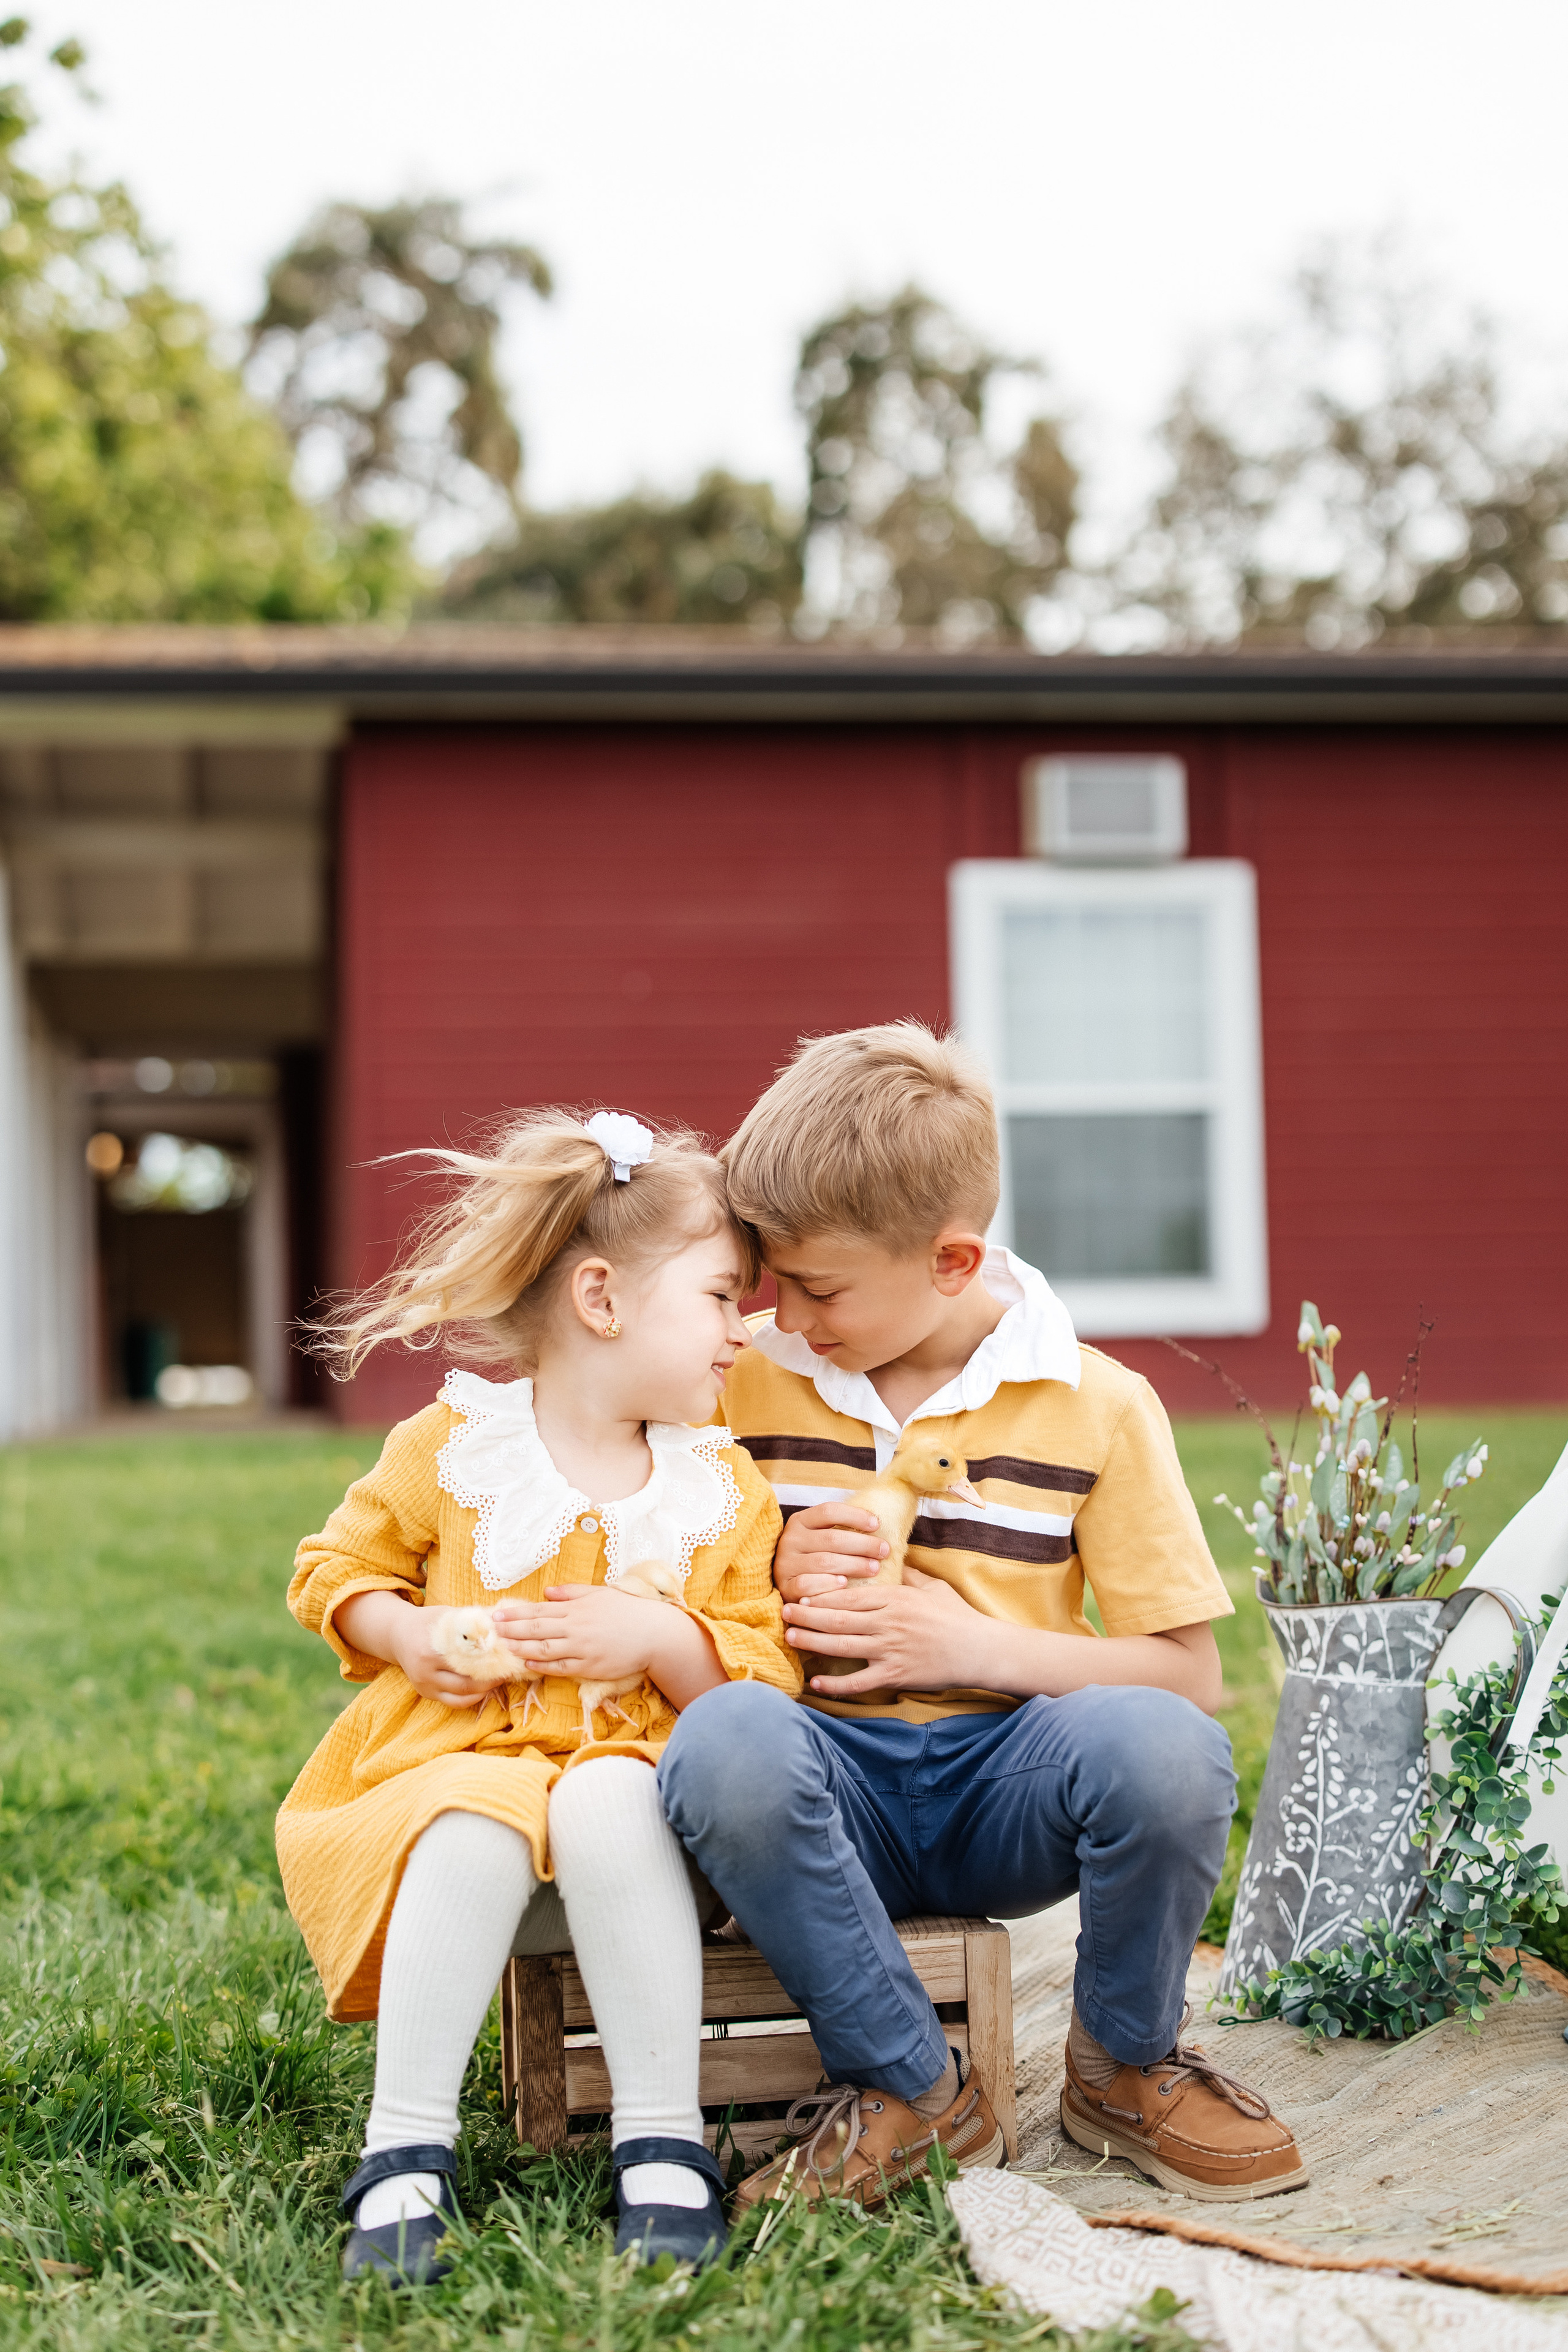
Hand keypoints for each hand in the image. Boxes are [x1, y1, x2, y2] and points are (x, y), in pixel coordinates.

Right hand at [389, 1603, 496, 1710]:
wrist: (397, 1633)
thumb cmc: (427, 1622)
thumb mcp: (447, 1615)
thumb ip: (471, 1622)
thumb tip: (502, 1626)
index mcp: (431, 1650)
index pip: (467, 1661)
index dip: (490, 1661)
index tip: (506, 1657)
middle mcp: (426, 1671)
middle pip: (465, 1683)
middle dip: (490, 1680)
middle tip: (506, 1672)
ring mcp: (424, 1685)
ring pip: (460, 1696)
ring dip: (482, 1691)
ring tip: (498, 1681)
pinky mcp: (425, 1693)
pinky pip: (453, 1702)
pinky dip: (470, 1698)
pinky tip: (482, 1689)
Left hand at [492, 1584, 669, 1682]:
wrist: (654, 1634)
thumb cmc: (627, 1611)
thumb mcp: (599, 1594)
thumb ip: (571, 1593)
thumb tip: (546, 1592)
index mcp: (577, 1607)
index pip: (539, 1610)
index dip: (516, 1613)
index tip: (497, 1615)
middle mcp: (576, 1627)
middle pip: (537, 1628)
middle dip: (512, 1630)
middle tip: (492, 1631)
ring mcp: (582, 1648)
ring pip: (545, 1648)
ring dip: (522, 1648)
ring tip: (504, 1647)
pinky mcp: (589, 1666)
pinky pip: (561, 1667)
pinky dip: (543, 1665)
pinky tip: (528, 1664)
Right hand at [774, 1501, 889, 1601]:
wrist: (786, 1581)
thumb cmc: (814, 1556)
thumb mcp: (820, 1537)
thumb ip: (841, 1530)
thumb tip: (878, 1524)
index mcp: (800, 1521)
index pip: (828, 1511)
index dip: (854, 1516)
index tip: (877, 1524)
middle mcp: (791, 1540)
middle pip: (831, 1538)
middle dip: (863, 1544)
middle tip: (884, 1551)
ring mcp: (786, 1564)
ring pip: (824, 1562)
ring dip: (853, 1565)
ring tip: (874, 1568)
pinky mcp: (785, 1586)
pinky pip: (807, 1584)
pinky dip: (827, 1584)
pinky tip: (845, 1584)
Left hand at [783, 1568, 985, 1697]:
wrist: (980, 1650)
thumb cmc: (957, 1616)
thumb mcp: (931, 1588)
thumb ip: (907, 1576)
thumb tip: (890, 1560)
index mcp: (895, 1598)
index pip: (849, 1595)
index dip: (821, 1595)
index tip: (800, 1592)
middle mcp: (888, 1623)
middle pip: (838, 1618)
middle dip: (808, 1615)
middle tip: (784, 1612)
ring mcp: (891, 1650)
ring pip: (842, 1646)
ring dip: (813, 1642)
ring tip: (791, 1638)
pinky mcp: (895, 1675)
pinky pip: (858, 1682)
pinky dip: (835, 1684)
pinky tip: (816, 1683)